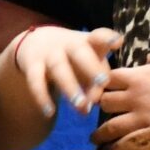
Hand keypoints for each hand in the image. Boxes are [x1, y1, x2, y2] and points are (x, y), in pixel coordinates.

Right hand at [6, 24, 120, 118]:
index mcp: (87, 41)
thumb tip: (93, 105)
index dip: (107, 38)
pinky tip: (49, 112)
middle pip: (80, 53)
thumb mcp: (87, 62)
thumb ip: (95, 83)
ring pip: (59, 68)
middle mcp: (69, 45)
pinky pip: (36, 81)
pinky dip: (41, 97)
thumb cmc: (74, 57)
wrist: (36, 42)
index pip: (98, 36)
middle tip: (103, 83)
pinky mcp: (32, 65)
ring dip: (70, 88)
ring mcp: (49, 54)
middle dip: (91, 67)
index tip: (117, 42)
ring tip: (81, 108)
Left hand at [95, 46, 149, 144]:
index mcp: (141, 76)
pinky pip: (131, 144)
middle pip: (104, 103)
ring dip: (102, 133)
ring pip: (112, 128)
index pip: (107, 79)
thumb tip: (144, 61)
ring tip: (95, 139)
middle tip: (97, 114)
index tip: (102, 88)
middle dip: (100, 106)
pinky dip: (120, 148)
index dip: (101, 83)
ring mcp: (148, 118)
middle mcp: (138, 97)